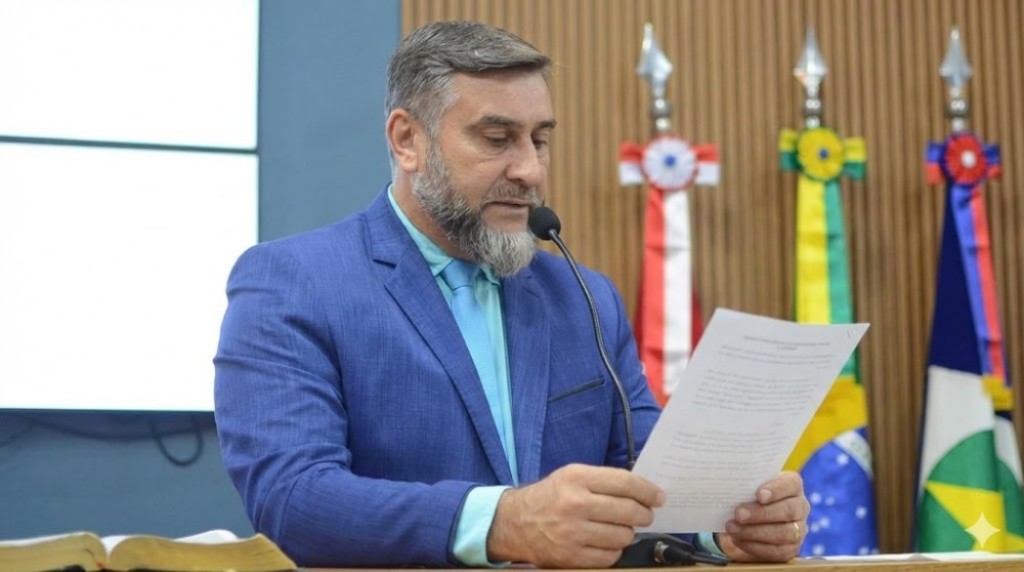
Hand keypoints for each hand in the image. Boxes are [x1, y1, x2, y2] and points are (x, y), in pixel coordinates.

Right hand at [486, 463, 664, 567]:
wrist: (514, 523)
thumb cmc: (549, 497)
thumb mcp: (571, 475)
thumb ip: (603, 481)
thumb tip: (643, 491)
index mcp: (576, 478)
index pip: (625, 483)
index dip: (648, 491)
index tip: (658, 497)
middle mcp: (574, 504)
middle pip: (629, 511)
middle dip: (643, 514)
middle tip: (644, 514)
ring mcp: (572, 532)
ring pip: (623, 536)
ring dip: (627, 533)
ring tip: (619, 528)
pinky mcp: (571, 556)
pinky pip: (610, 556)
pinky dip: (614, 550)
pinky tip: (605, 541)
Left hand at [716, 471, 809, 562]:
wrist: (744, 522)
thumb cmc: (746, 497)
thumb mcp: (745, 488)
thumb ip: (743, 485)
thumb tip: (727, 484)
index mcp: (791, 485)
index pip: (791, 484)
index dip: (776, 489)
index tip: (759, 495)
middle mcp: (799, 506)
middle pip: (788, 510)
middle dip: (761, 513)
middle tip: (738, 514)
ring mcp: (798, 529)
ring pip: (784, 533)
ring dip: (755, 532)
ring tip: (732, 528)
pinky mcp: (790, 549)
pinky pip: (777, 551)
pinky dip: (755, 546)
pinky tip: (738, 540)